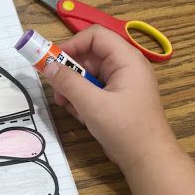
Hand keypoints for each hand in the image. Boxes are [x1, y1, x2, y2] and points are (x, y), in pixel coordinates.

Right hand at [43, 25, 177, 170]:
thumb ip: (68, 83)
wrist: (147, 158)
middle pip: (88, 56)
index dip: (72, 44)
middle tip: (56, 90)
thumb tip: (47, 66)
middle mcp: (124, 67)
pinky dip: (81, 100)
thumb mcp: (92, 104)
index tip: (53, 62)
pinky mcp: (115, 99)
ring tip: (67, 106)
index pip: (95, 36)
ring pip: (87, 75)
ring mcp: (120, 84)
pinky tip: (80, 115)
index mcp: (126, 60)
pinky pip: (91, 90)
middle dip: (69, 72)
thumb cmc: (125, 128)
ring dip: (72, 89)